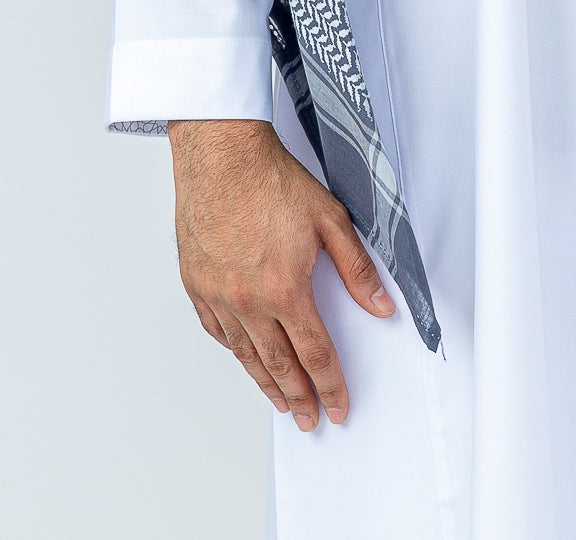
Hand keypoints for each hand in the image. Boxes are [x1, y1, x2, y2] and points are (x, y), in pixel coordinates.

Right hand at [167, 118, 394, 429]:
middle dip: (299, 397)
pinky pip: (216, 331)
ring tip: (281, 402)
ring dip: (266, 383)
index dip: (330, 385)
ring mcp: (218, 295)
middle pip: (279, 364)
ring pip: (245, 354)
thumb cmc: (271, 179)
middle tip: (309, 419)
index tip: (338, 407)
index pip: (314, 353)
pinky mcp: (196, 283)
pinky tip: (244, 358)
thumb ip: (356, 268)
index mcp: (285, 287)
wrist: (222, 155)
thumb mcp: (330, 219)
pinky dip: (234, 350)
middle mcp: (248, 300)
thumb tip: (380, 305)